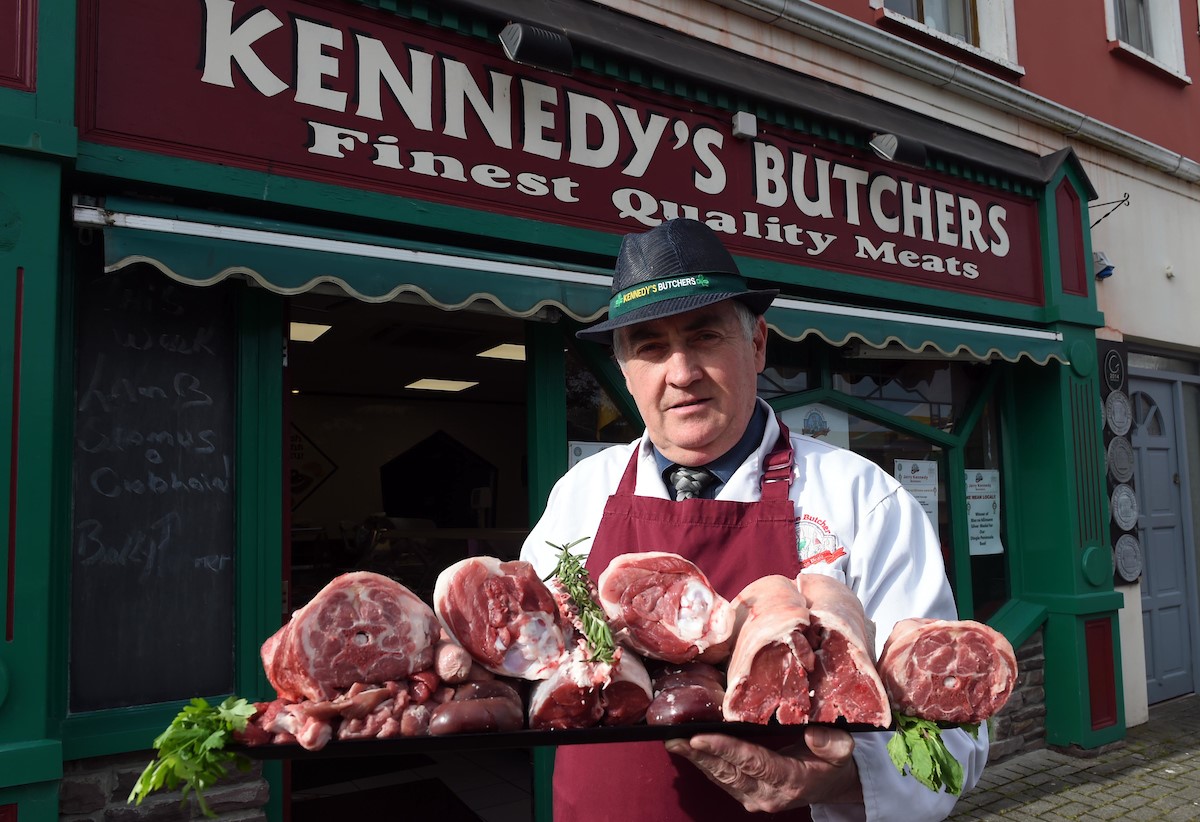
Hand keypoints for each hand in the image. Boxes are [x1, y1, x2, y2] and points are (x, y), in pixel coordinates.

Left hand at [664, 726, 861, 812]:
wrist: (829, 784)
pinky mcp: (747, 794)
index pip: (752, 762)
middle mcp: (768, 793)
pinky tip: (688, 750)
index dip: (725, 749)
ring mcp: (755, 797)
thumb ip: (831, 743)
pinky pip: (722, 779)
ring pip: (721, 777)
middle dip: (701, 755)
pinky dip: (704, 763)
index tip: (700, 737)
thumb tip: (812, 735)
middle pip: (729, 772)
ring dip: (697, 760)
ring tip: (674, 743)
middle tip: (676, 739)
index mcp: (790, 780)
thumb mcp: (841, 750)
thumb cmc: (832, 761)